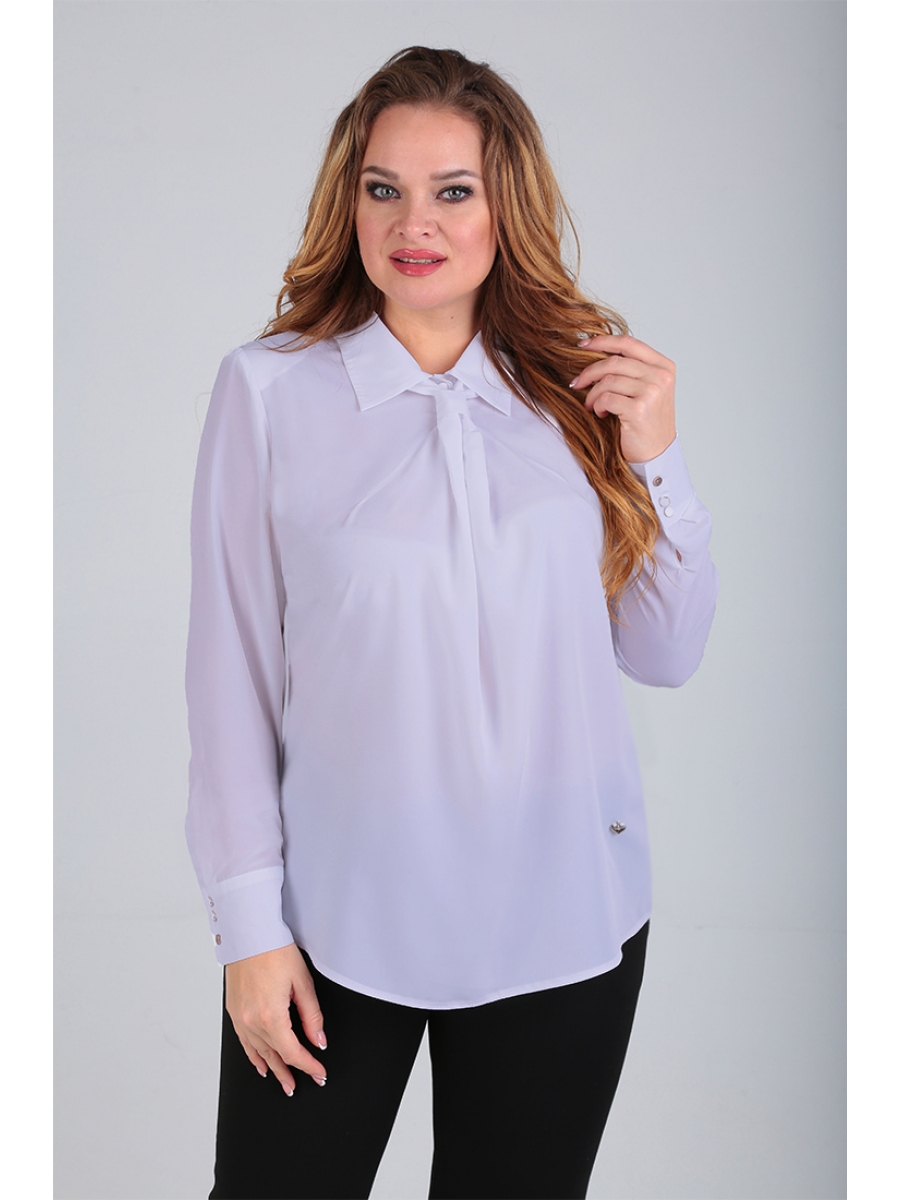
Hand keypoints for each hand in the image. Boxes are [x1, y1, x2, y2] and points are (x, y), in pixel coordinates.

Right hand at [225, 942, 326, 1095]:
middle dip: (292, 1072)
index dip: (308, 1066)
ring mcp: (240, 1018)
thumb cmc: (274, 950)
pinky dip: (254, 1056)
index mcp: (271, 1016)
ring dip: (273, 1069)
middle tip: (303, 1084)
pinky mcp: (233, 1012)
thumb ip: (312, 1015)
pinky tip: (261, 1065)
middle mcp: (252, 1021)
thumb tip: (318, 1039)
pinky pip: (244, 1043)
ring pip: (258, 1053)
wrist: (249, 934)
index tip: (319, 1073)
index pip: (293, 1052)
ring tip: (284, 1082)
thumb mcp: (302, 982)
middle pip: (275, 1056)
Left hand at [570, 334, 676, 463]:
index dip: (602, 341)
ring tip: (591, 405)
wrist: (656, 454)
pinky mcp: (639, 409)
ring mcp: (652, 392)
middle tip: (577, 383)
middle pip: (614, 361)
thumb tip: (597, 353)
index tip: (582, 345)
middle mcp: (660, 376)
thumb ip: (631, 370)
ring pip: (608, 380)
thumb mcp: (646, 389)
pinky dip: (598, 405)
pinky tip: (602, 414)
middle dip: (589, 372)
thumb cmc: (647, 422)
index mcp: (664, 366)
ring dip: (593, 394)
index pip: (629, 342)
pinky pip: (606, 398)